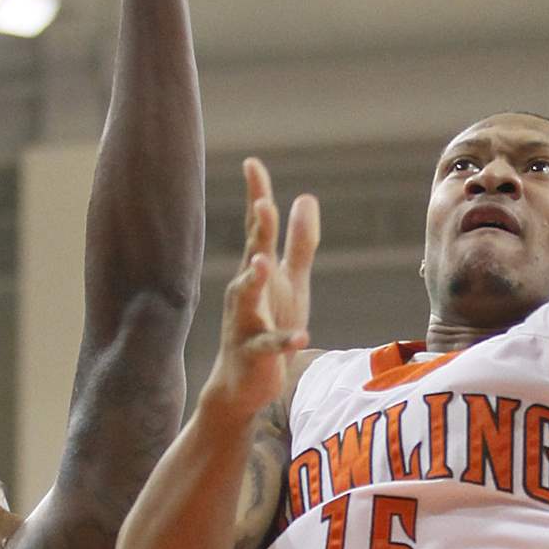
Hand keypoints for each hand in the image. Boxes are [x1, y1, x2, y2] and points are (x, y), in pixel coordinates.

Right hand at [203, 159, 320, 419]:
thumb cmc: (267, 325)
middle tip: (261, 202)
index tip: (252, 163)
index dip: (256, 196)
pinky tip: (299, 336)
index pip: (256, 228)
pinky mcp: (253, 354)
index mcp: (258, 271)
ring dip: (253, 280)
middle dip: (256, 230)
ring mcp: (245, 321)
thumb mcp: (291, 281)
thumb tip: (306, 197)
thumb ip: (300, 241)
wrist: (243, 384)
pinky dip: (282, 340)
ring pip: (246, 297)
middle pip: (252, 254)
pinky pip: (266, 345)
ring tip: (262, 263)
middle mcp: (246, 291)